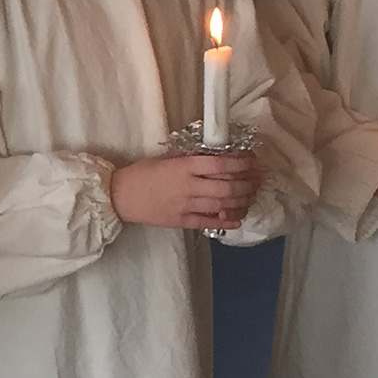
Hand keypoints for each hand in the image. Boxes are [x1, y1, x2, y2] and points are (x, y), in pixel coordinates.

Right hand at [110, 152, 260, 229]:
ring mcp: (186, 206)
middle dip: (248, 183)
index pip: (220, 165)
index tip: (251, 160)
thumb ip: (189, 157)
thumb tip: (213, 155)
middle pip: (228, 187)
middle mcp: (189, 186)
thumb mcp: (165, 158)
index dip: (241, 163)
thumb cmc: (141, 174)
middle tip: (257, 178)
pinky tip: (238, 218)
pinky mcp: (182, 221)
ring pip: (223, 205)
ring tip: (252, 195)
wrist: (120, 197)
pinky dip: (227, 221)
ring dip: (242, 201)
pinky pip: (210, 222)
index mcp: (184, 167)